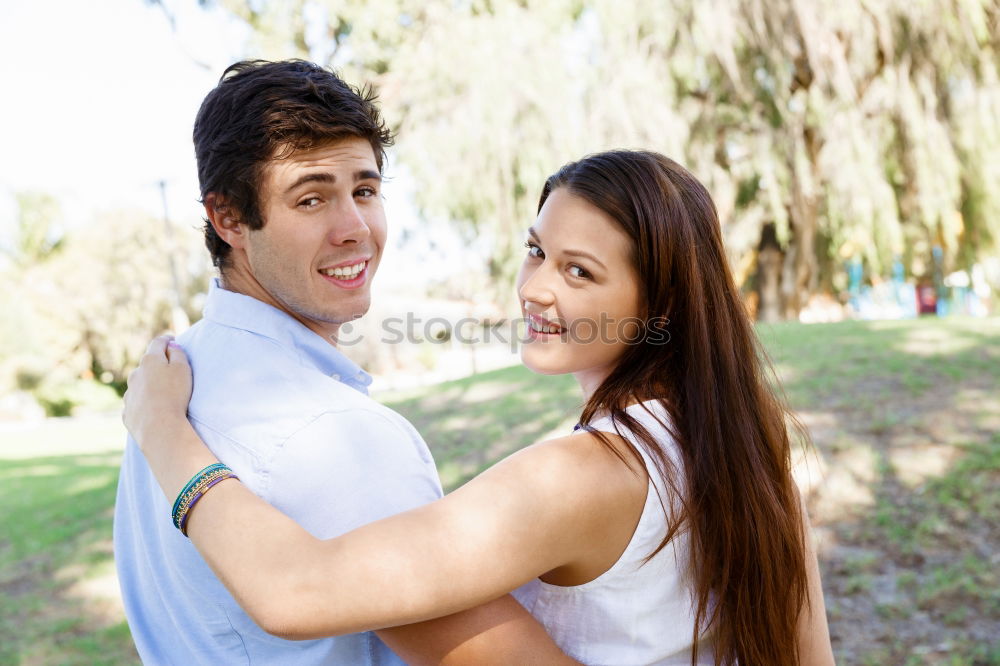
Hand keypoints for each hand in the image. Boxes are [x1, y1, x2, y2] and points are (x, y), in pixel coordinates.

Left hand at [123, 335, 192, 449]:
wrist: (159, 427)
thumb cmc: (175, 395)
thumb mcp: (183, 370)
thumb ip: (178, 354)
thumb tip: (171, 346)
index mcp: (150, 361)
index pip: (158, 343)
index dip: (167, 340)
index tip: (172, 340)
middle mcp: (135, 374)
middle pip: (147, 364)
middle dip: (157, 364)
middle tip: (170, 368)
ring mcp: (129, 394)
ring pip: (139, 384)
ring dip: (149, 384)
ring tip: (162, 392)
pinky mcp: (127, 412)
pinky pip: (136, 403)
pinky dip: (144, 402)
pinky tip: (153, 409)